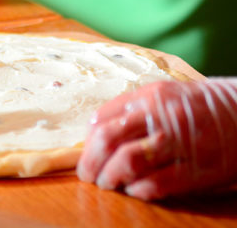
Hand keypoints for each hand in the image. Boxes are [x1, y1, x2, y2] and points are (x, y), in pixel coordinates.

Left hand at [77, 78, 236, 200]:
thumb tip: (96, 134)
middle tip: (88, 174)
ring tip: (108, 183)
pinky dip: (137, 190)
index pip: (102, 118)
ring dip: (110, 177)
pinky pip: (155, 184)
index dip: (87, 141)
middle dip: (90, 161)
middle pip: (108, 139)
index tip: (86, 153)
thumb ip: (132, 110)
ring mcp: (180, 143)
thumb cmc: (198, 107)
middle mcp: (161, 117)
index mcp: (149, 96)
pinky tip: (134, 190)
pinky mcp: (196, 170)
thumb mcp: (164, 95)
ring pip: (128, 162)